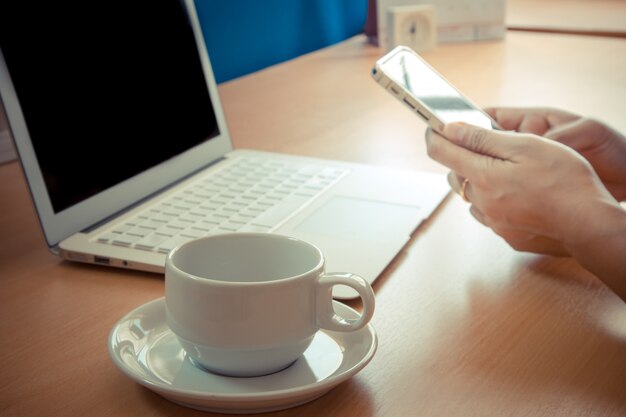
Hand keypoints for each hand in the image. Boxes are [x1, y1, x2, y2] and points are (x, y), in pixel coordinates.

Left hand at [425, 122, 619, 255]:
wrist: (587, 221)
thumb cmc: (562, 179)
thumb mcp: (524, 145)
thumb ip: (482, 138)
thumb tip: (450, 130)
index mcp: (483, 176)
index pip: (441, 152)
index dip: (434, 136)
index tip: (433, 127)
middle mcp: (481, 202)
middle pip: (453, 175)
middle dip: (460, 159)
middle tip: (481, 146)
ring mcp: (493, 221)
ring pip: (470, 196)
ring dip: (476, 181)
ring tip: (503, 171)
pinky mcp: (506, 234)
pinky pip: (487, 214)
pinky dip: (491, 201)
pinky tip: (513, 193)